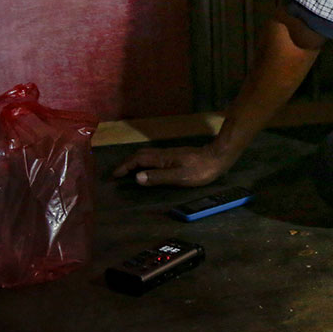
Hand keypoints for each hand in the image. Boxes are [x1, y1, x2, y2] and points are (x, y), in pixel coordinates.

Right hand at [112, 144, 230, 187]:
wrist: (218, 157)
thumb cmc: (200, 170)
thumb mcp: (179, 177)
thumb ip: (158, 177)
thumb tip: (137, 177)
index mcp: (162, 159)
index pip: (138, 160)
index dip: (125, 166)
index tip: (114, 175)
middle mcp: (164, 154)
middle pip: (141, 155)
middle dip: (127, 163)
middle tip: (118, 173)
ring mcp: (170, 153)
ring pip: (148, 155)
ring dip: (136, 161)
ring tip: (129, 172)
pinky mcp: (176, 155)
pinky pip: (154, 157)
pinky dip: (145, 162)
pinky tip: (149, 169)